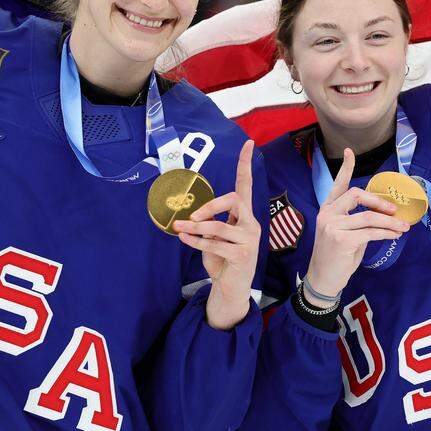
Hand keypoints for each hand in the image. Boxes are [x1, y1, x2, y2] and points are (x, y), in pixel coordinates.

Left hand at [174, 140, 262, 329]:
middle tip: (193, 215)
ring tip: (179, 227)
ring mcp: (250, 240)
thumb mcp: (215, 237)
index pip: (247, 185)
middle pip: (234, 199)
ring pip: (219, 227)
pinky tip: (184, 238)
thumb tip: (189, 215)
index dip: (246, 164)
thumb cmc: (222, 258)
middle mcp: (251, 223)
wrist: (231, 287)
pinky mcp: (243, 255)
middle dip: (211, 205)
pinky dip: (195, 241)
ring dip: (195, 228)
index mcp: (244, 215)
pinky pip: (214, 244)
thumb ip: (209, 222)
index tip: (248, 143)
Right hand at [302, 149, 408, 305]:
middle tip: (394, 210)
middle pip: (356, 194)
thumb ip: (358, 222)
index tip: (349, 151)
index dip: (344, 167)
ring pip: (368, 216)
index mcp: (327, 209)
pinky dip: (387, 233)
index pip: (337, 184)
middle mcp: (328, 214)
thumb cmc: (336, 258)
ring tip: (403, 227)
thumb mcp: (345, 235)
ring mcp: (333, 226)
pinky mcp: (341, 240)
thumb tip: (384, 216)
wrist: (323, 280)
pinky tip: (395, 235)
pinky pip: (371, 232)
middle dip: (378, 201)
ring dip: (390, 222)